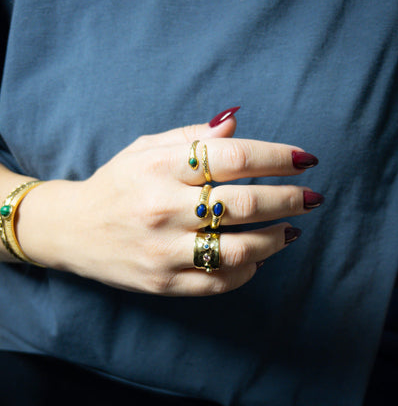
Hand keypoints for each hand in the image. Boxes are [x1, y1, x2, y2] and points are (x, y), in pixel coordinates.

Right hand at [18, 111, 321, 295]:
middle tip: (313, 196)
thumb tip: (237, 125)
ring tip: (291, 229)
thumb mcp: (144, 148)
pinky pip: (219, 281)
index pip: (232, 157)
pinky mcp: (163, 282)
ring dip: (275, 238)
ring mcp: (163, 251)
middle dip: (288, 198)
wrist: (73, 229)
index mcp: (159, 168)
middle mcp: (162, 209)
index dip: (276, 157)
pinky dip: (248, 270)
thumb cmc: (116, 183)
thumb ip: (190, 136)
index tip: (304, 159)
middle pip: (243, 204)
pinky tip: (257, 257)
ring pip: (237, 250)